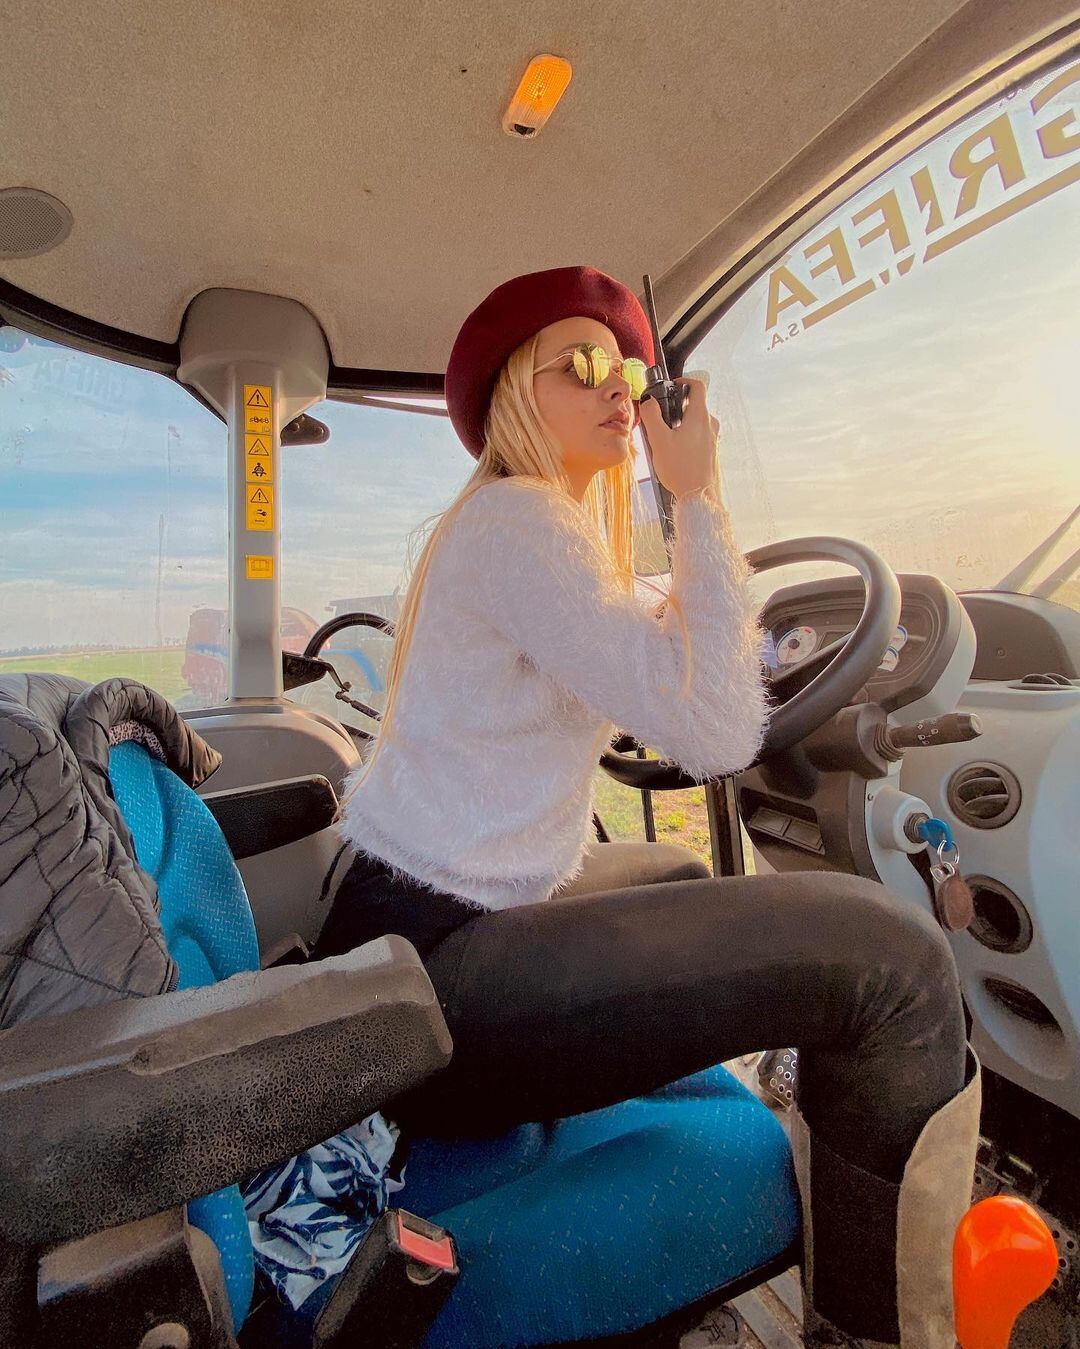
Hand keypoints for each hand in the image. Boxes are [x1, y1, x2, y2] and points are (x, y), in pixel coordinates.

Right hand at [637, 377, 719, 501]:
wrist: (697, 495)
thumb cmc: (680, 468)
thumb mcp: (659, 440)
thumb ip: (652, 416)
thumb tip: (649, 401)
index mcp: (699, 416)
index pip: (698, 386)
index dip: (683, 381)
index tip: (671, 387)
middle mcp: (710, 424)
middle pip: (694, 404)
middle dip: (676, 407)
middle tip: (660, 419)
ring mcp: (712, 438)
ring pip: (695, 421)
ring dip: (679, 424)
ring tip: (664, 439)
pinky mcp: (710, 451)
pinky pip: (697, 435)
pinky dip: (685, 436)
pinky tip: (673, 453)